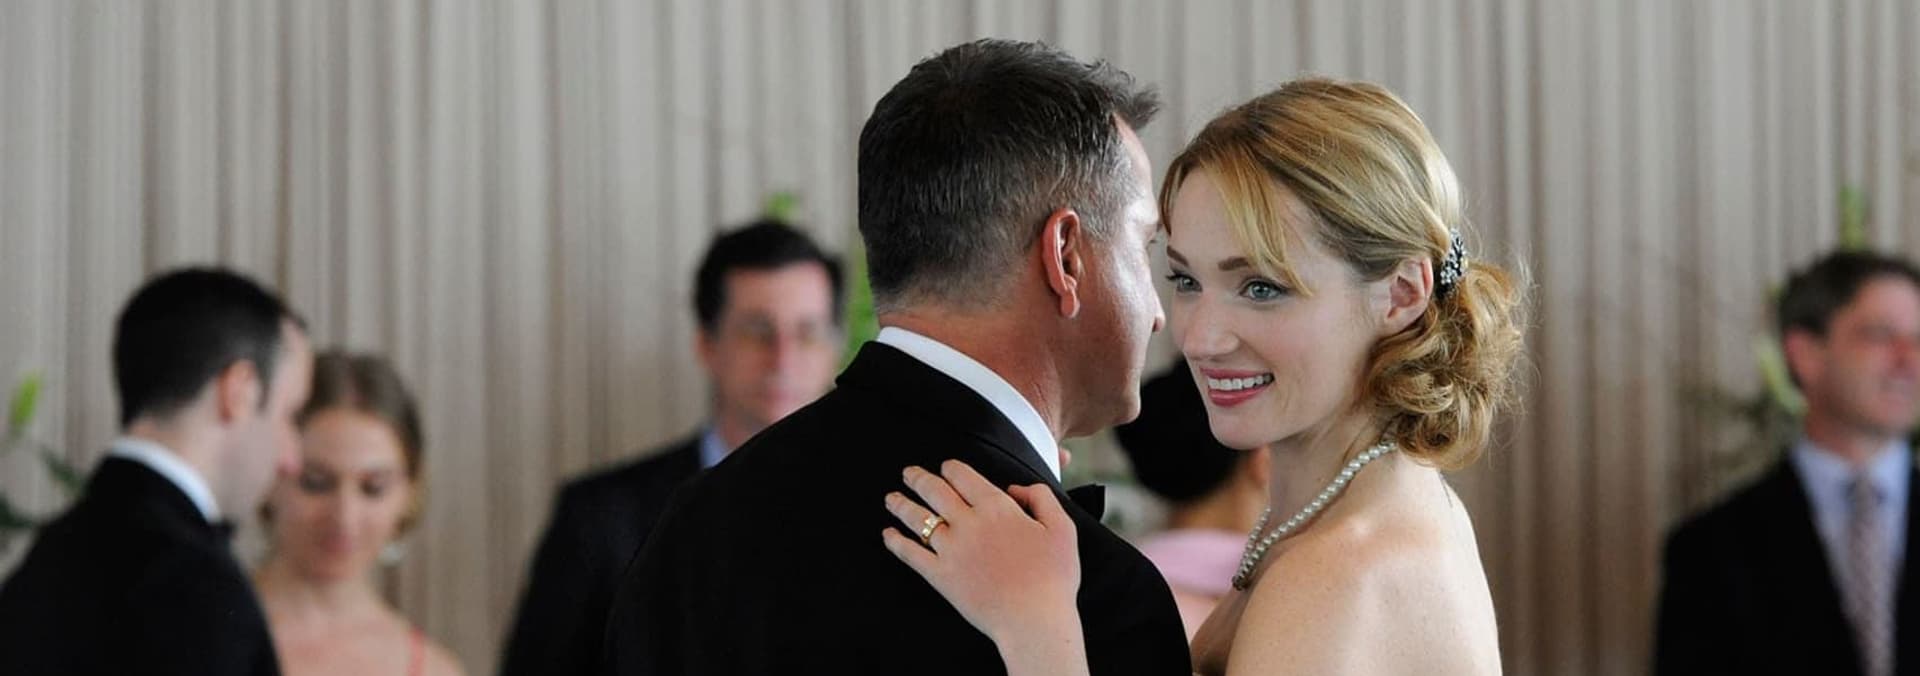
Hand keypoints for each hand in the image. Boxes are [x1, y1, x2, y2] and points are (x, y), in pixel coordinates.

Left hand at [881, 460, 1081, 642]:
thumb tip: (1016, 488)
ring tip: (890, 498)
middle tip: (908, 473)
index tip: (944, 467)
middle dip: (918, 478)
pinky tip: (888, 535)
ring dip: (900, 504)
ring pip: (917, 518)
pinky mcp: (940, 576)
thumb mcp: (1062, 528)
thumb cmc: (1053, 578)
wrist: (1034, 620)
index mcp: (997, 507)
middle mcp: (969, 523)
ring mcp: (951, 550)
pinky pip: (910, 554)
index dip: (950, 468)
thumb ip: (1041, 498)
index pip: (963, 476)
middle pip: (934, 491)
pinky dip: (895, 542)